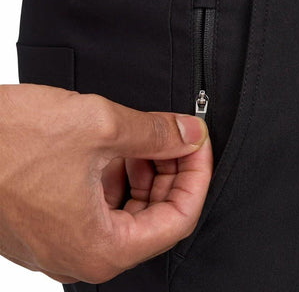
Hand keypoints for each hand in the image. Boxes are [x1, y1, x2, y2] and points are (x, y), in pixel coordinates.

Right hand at [0, 84, 211, 283]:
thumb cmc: (6, 139)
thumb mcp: (99, 126)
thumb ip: (155, 132)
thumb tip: (190, 133)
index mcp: (102, 246)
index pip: (179, 219)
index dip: (197, 176)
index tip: (199, 144)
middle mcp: (85, 252)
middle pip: (157, 215)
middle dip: (174, 170)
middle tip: (180, 136)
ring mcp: (68, 236)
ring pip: (131, 208)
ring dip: (148, 170)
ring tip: (150, 138)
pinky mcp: (55, 217)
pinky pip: (104, 203)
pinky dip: (121, 174)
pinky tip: (122, 148)